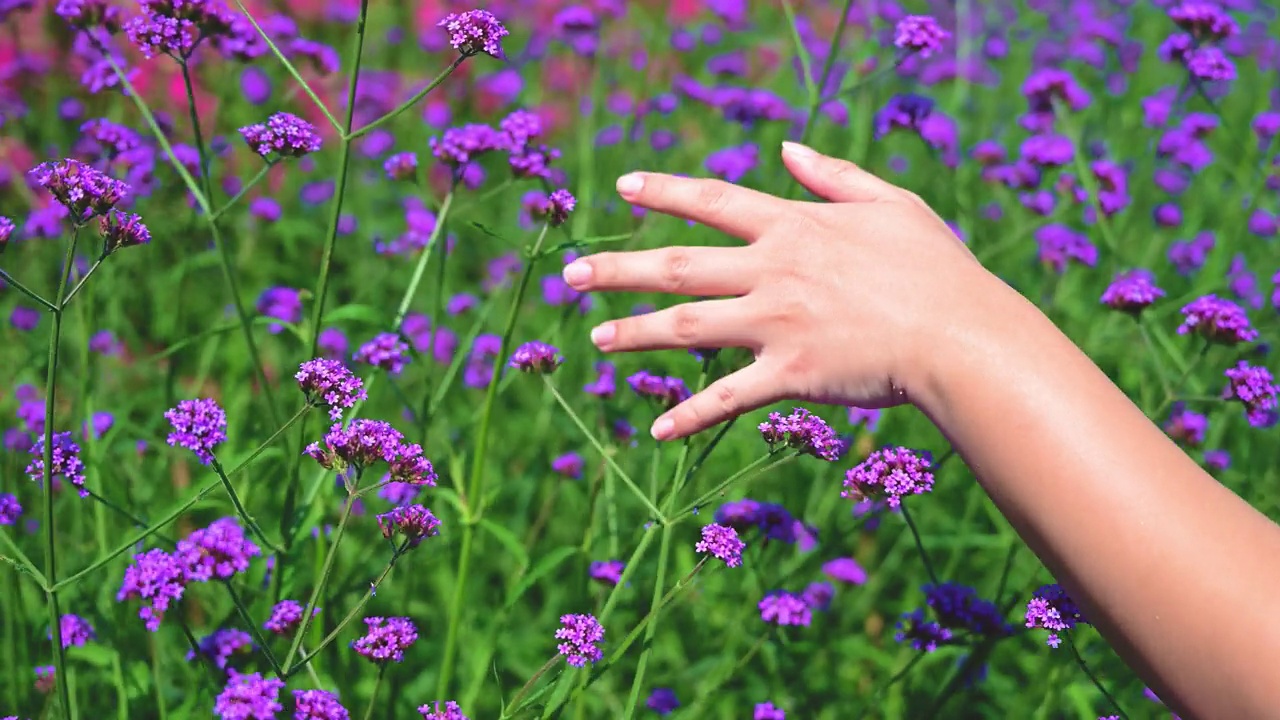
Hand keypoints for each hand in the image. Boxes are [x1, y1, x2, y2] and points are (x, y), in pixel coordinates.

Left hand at [561, 141, 999, 440]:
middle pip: (677, 266)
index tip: (624, 188)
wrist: (961, 336)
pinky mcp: (789, 374)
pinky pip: (727, 399)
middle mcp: (772, 272)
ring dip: (634, 333)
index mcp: (793, 228)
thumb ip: (834, 176)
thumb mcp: (891, 203)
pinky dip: (691, 417)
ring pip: (685, 326)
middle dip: (618, 268)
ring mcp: (775, 324)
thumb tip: (787, 150)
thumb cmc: (936, 269)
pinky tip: (658, 431)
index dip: (664, 193)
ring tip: (595, 340)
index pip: (713, 203)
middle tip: (570, 274)